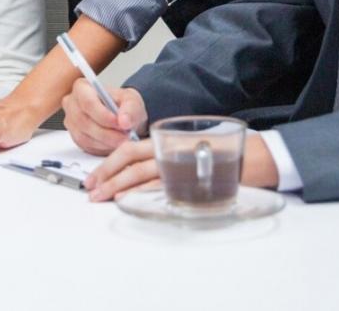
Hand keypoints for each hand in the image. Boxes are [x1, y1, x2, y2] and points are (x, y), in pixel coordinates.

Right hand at [61, 82, 147, 154]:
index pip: (87, 102)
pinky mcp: (75, 137)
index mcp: (82, 87)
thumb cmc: (123, 104)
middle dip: (106, 132)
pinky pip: (86, 146)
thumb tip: (124, 121)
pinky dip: (103, 148)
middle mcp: (72, 104)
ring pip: (84, 137)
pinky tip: (114, 144)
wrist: (122, 117)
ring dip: (106, 142)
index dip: (103, 115)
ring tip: (123, 140)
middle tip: (125, 136)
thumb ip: (130, 109)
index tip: (119, 123)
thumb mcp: (132, 101)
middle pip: (84, 121)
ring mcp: (71, 122)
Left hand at [86, 133, 279, 201]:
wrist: (248, 157)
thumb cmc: (215, 154)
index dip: (108, 164)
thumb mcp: (182, 150)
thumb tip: (136, 177)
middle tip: (90, 190)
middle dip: (105, 175)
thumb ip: (161, 158)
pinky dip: (141, 192)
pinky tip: (127, 199)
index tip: (93, 177)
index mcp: (164, 140)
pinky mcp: (188, 179)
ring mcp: (177, 164)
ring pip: (139, 173)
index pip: (128, 149)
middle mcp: (167, 149)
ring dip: (117, 185)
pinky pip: (159, 186)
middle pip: (128, 159)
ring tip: (101, 198)